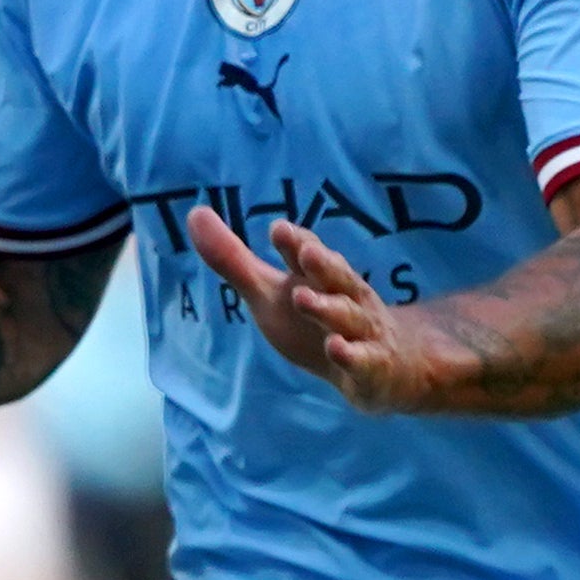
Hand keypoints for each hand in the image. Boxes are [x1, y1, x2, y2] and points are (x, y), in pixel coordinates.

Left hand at [189, 207, 438, 411]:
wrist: (385, 366)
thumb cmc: (314, 320)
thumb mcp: (269, 291)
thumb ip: (233, 259)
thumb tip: (195, 213)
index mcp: (319, 276)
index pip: (309, 253)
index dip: (296, 242)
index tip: (279, 230)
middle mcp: (345, 297)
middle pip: (338, 277)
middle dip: (323, 264)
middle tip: (307, 253)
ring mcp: (362, 332)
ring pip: (349, 316)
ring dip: (329, 308)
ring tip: (303, 299)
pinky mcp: (371, 366)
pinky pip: (364, 360)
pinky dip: (352, 355)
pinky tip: (337, 349)